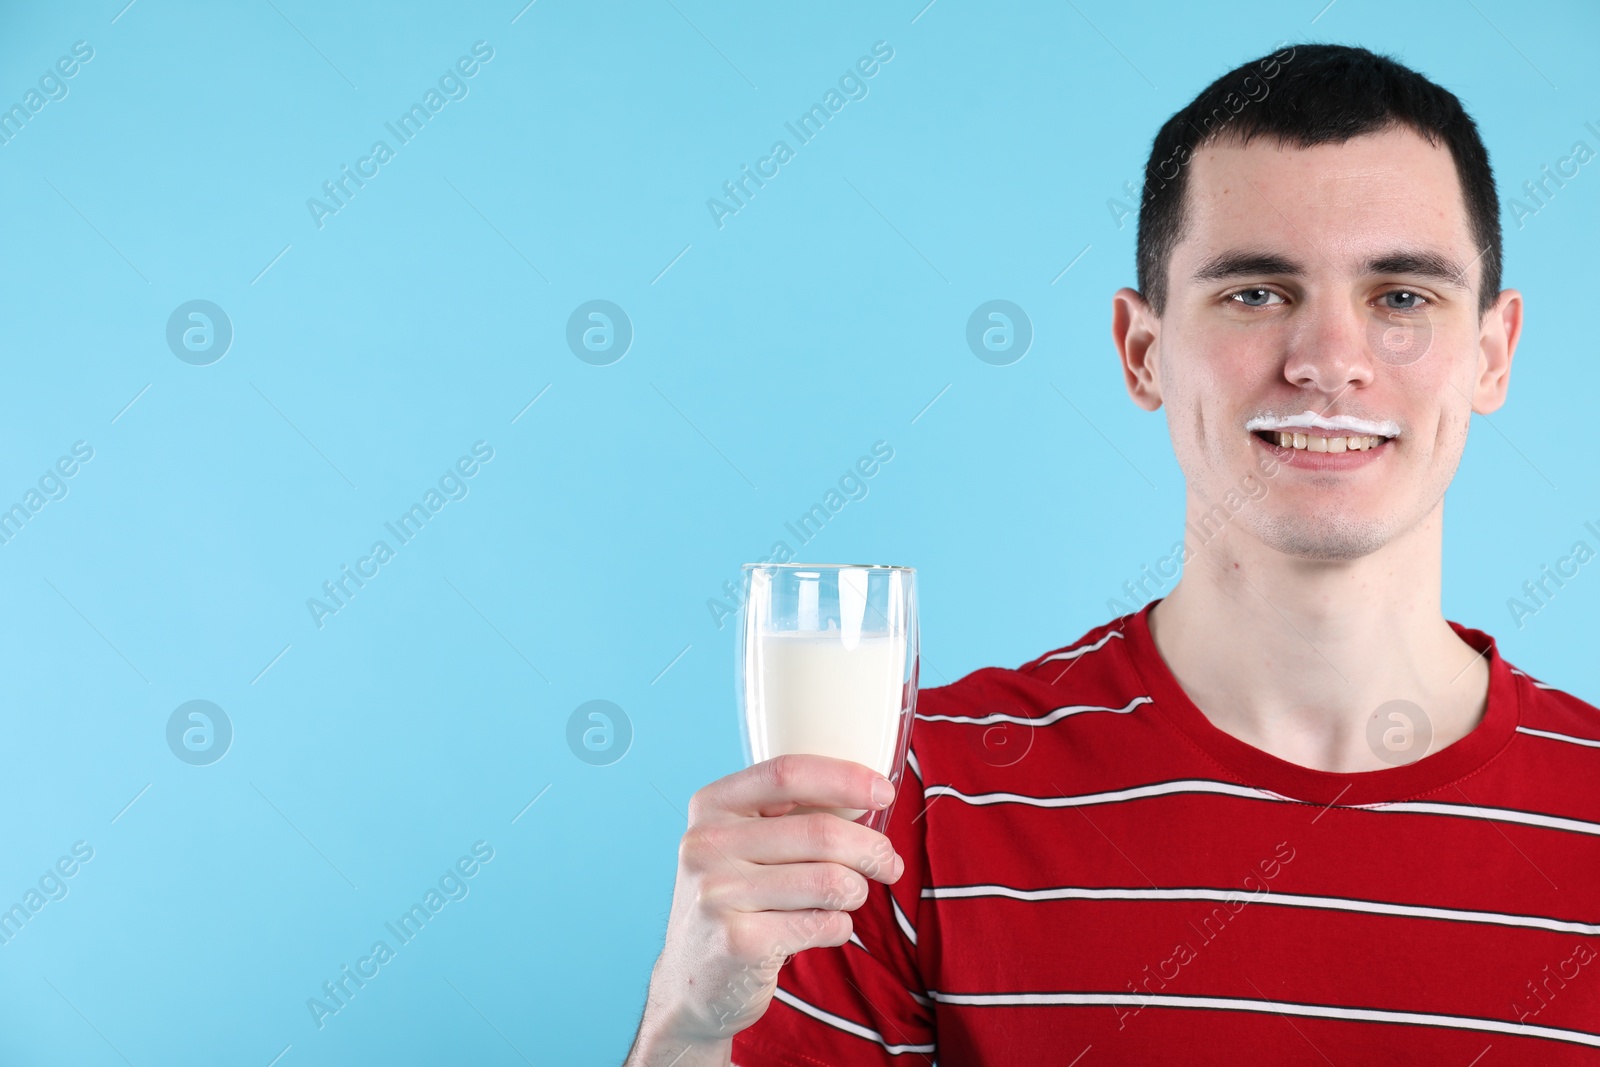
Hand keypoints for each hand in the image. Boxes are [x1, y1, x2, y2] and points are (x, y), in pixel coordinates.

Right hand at [626, 754, 902, 1063]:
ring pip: (830, 881)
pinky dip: (840, 927)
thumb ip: (790, 814)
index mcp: (711, 806)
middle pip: (820, 832)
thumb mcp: (742, 842)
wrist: (692, 977)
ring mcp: (718, 895)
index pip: (786, 773)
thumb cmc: (735, 898)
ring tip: (849, 897)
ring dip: (857, 891)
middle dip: (872, 849)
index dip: (844, 778)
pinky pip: (823, 924)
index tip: (884, 792)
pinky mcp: (739, 943)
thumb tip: (872, 796)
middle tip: (889, 864)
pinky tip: (824, 928)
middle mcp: (706, 845)